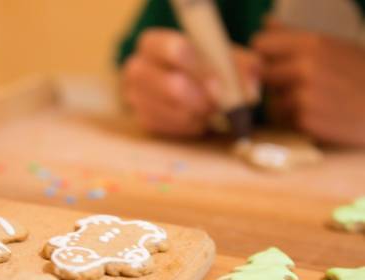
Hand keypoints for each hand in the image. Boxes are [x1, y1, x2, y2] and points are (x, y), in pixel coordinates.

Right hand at [122, 29, 259, 138]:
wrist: (182, 84)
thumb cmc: (202, 66)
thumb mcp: (223, 58)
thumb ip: (241, 67)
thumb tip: (251, 93)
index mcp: (154, 43)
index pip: (177, 50)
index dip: (203, 69)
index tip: (219, 84)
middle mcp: (137, 68)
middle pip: (172, 86)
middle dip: (203, 99)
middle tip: (219, 105)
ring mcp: (136, 97)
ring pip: (173, 112)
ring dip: (199, 115)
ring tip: (211, 112)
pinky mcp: (143, 120)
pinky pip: (170, 129)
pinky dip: (190, 127)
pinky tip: (199, 121)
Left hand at [253, 21, 364, 146]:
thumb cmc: (356, 75)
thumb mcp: (332, 45)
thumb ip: (295, 35)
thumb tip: (266, 22)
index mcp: (311, 43)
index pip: (260, 45)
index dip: (264, 55)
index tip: (271, 61)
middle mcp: (303, 68)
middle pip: (261, 74)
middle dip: (272, 80)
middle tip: (295, 84)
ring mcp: (302, 96)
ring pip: (270, 99)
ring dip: (283, 102)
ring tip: (310, 100)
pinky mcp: (303, 120)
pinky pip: (281, 118)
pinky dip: (292, 118)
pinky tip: (314, 114)